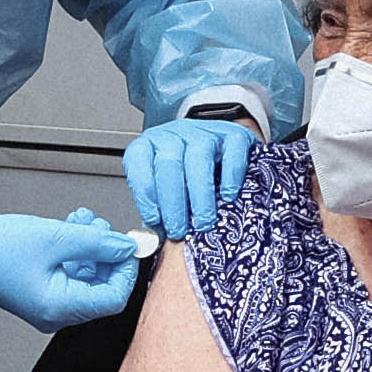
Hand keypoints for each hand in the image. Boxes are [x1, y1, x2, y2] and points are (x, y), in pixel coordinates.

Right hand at [0, 208, 140, 330]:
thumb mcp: (55, 237)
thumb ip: (97, 242)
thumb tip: (125, 246)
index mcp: (60, 308)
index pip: (113, 298)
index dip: (125, 270)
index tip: (127, 245)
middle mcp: (56, 314)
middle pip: (102, 289)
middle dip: (107, 254)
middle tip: (101, 227)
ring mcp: (50, 305)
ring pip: (88, 279)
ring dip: (92, 248)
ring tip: (82, 222)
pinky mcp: (43, 293)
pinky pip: (72, 276)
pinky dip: (77, 253)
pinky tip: (72, 229)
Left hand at [122, 115, 257, 239]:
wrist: (216, 143)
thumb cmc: (185, 171)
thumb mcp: (163, 185)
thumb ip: (158, 208)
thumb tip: (156, 239)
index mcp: (149, 146)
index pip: (139, 164)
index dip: (145, 194)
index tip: (154, 220)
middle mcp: (173, 136)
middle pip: (169, 164)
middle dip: (173, 202)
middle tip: (178, 230)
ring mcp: (203, 133)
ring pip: (198, 159)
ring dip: (200, 196)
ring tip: (203, 222)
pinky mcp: (233, 135)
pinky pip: (232, 153)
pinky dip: (230, 177)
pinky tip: (228, 197)